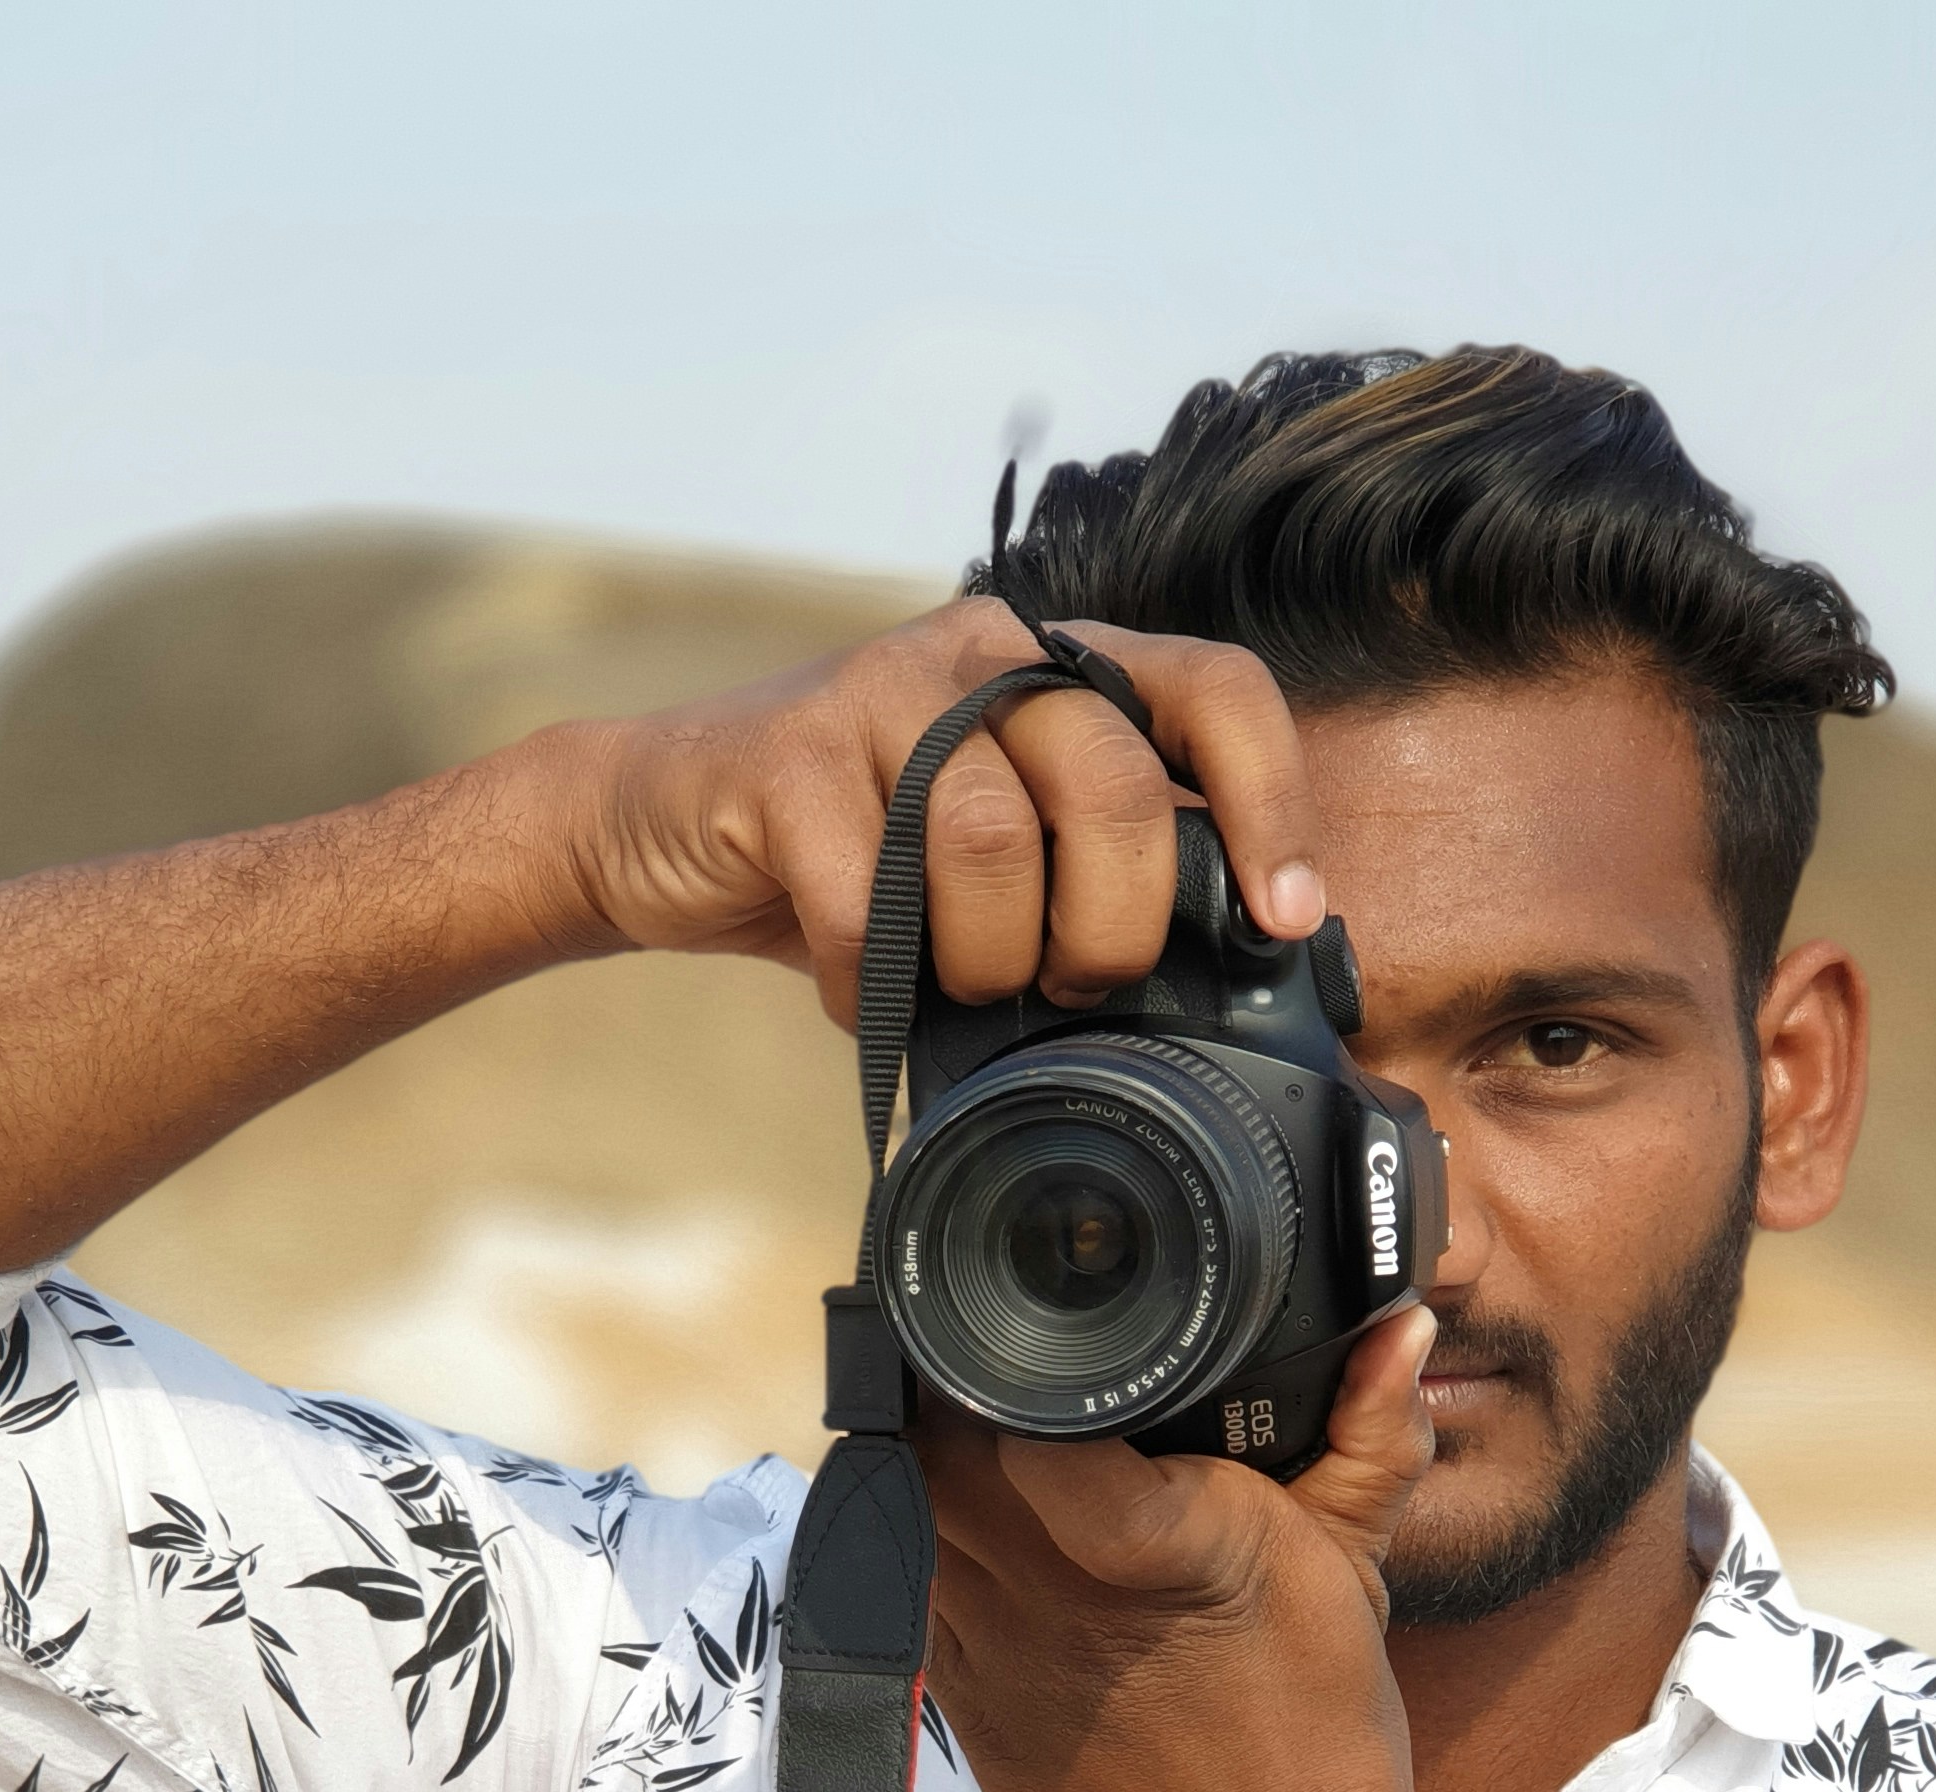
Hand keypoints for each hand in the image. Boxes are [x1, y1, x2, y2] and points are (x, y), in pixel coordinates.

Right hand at [557, 598, 1329, 1025]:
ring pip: (994, 844)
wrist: (653, 827)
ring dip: (987, 958)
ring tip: (958, 987)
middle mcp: (981, 652)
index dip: (1273, 804)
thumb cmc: (852, 855)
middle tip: (1075, 985)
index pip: (1217, 690)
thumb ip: (1096, 862)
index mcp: (1057, 667)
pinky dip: (871, 986)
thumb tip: (1231, 965)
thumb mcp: (995, 843)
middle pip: (1115, 784)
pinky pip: (868, 906)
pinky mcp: (786, 756)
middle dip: (1114, 926)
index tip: (1282, 917)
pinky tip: (861, 995)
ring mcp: (879, 691)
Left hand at [915, 1306, 1444, 1791]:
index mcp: (1156, 1546)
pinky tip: (980, 1536)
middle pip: (938, 1454)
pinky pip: (913, 1598)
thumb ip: (1367, 1433)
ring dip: (932, 1470)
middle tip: (1004, 1370)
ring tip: (984, 1437)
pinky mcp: (962, 1710)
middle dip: (957, 1398)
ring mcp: (993, 1657)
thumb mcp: (1351, 1567)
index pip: (1024, 1433)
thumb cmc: (1317, 1737)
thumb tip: (1402, 1321)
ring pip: (910, 1521)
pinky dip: (931, 1553)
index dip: (1002, 1375)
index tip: (1024, 1339)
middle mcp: (1053, 1597)